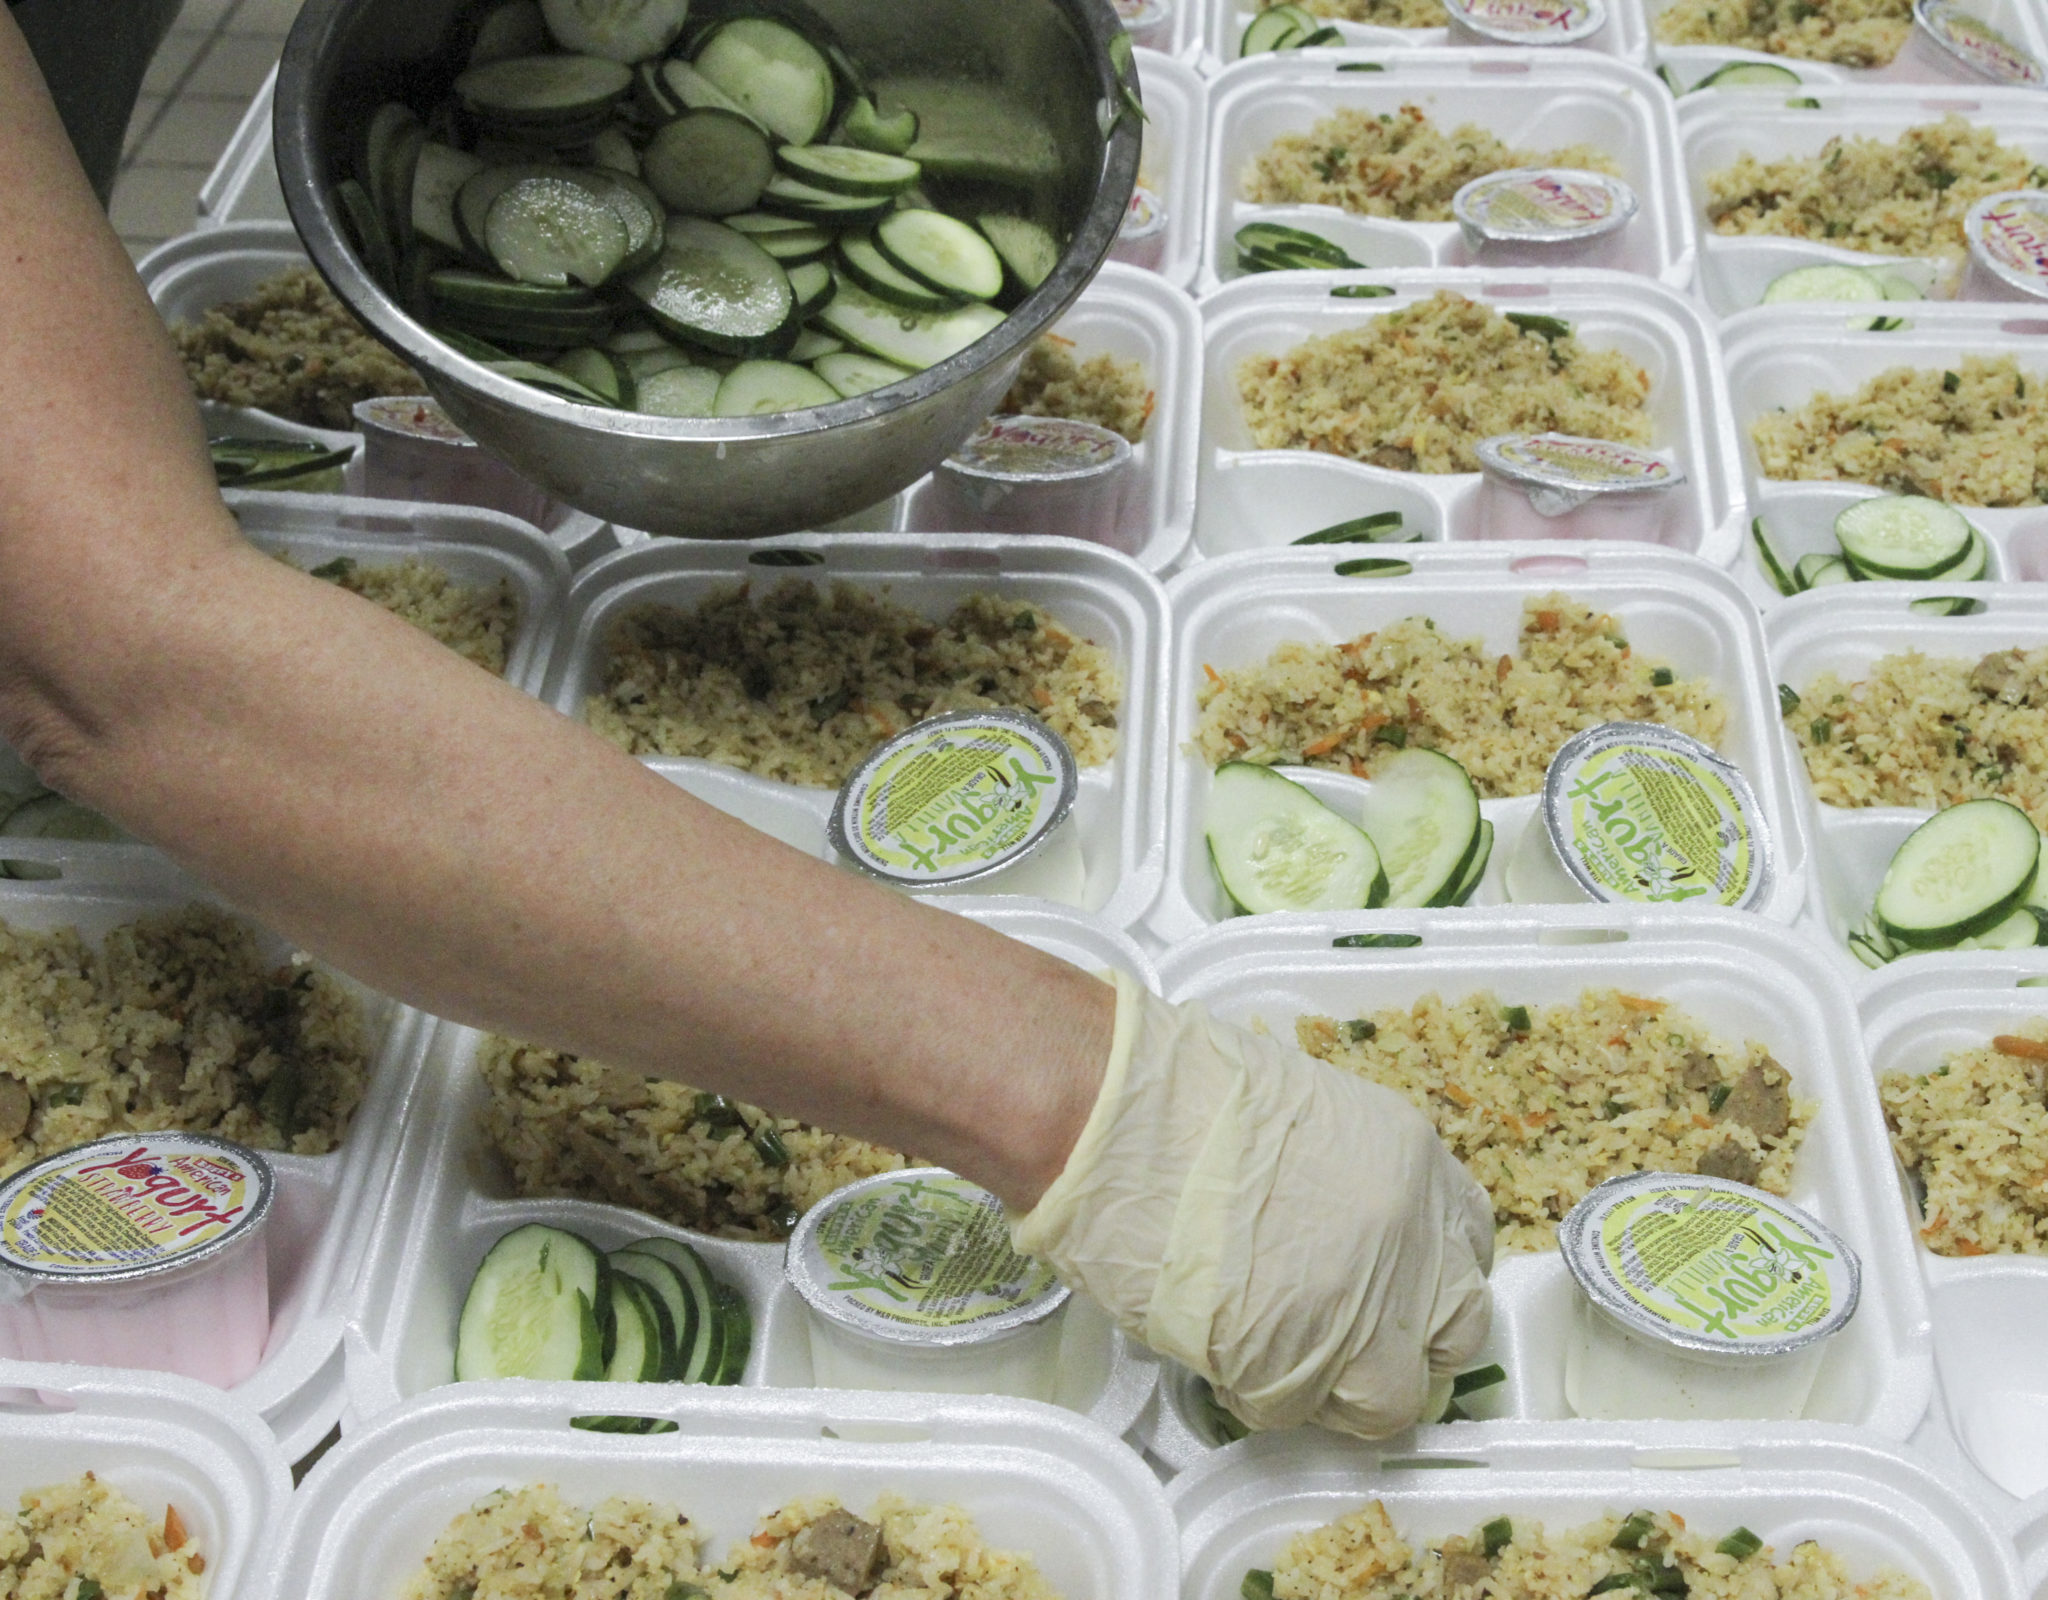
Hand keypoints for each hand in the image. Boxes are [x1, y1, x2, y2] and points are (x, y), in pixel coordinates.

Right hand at [1011, 973, 1493, 1437]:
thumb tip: (1337, 1229)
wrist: (1115, 1114)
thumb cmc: (1181, 1093)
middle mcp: (1408, 1238)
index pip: (1467, 1245)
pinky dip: (1266, 1399)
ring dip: (1344, 1390)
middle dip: (1405, 1343)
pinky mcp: (1296, 1363)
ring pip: (1394, 1397)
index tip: (1391, 1288)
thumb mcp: (1307, 1114)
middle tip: (1344, 1337)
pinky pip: (1299, 1413)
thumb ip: (1350, 1179)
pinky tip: (1224, 1360)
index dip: (1427, 1276)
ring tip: (1284, 1363)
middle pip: (1457, 1329)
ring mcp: (1361, 1308)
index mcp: (1412, 1163)